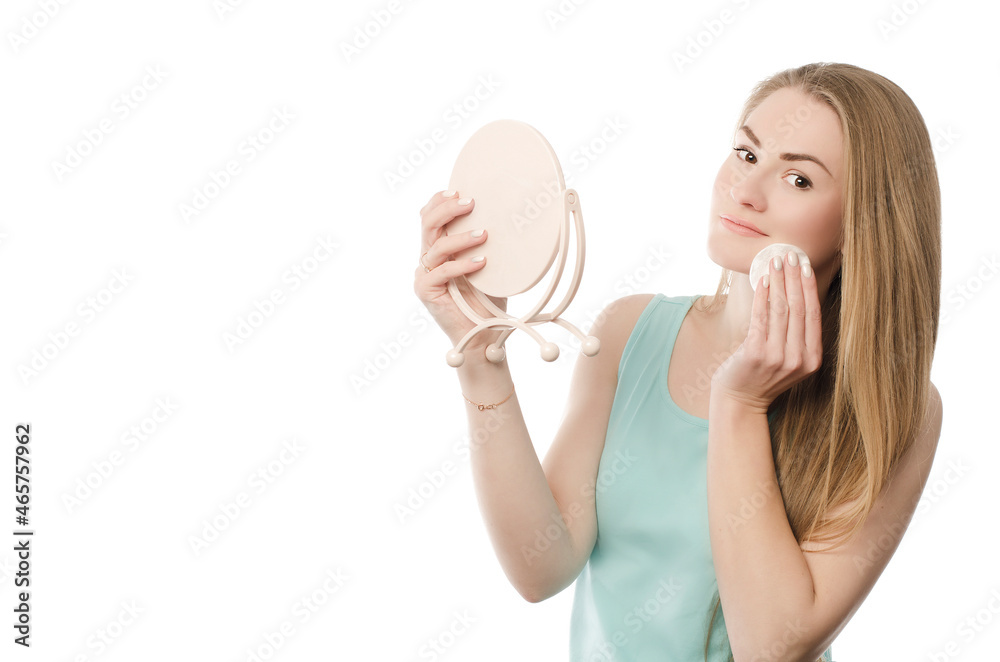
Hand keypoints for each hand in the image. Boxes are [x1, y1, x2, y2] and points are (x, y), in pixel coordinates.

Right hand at [414, 190, 507, 350]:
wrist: (483, 334)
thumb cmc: (487, 299)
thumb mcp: (489, 264)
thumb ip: (486, 243)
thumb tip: (508, 216)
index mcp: (440, 247)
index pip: (430, 216)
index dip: (440, 200)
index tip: (460, 190)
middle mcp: (429, 258)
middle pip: (427, 223)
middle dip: (447, 208)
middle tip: (471, 203)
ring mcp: (425, 274)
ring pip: (436, 245)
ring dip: (461, 237)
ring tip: (484, 235)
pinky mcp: (425, 291)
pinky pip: (442, 271)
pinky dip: (462, 265)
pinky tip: (480, 262)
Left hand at [710, 251, 822, 414]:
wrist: (740, 400)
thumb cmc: (762, 375)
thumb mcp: (789, 358)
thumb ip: (797, 335)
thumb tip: (797, 293)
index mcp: (813, 358)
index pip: (814, 315)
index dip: (810, 288)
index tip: (805, 266)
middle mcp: (799, 358)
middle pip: (799, 308)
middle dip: (794, 278)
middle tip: (790, 255)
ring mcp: (778, 357)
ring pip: (782, 310)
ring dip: (778, 282)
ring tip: (775, 262)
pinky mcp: (757, 353)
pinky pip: (761, 317)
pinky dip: (762, 296)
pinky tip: (763, 280)